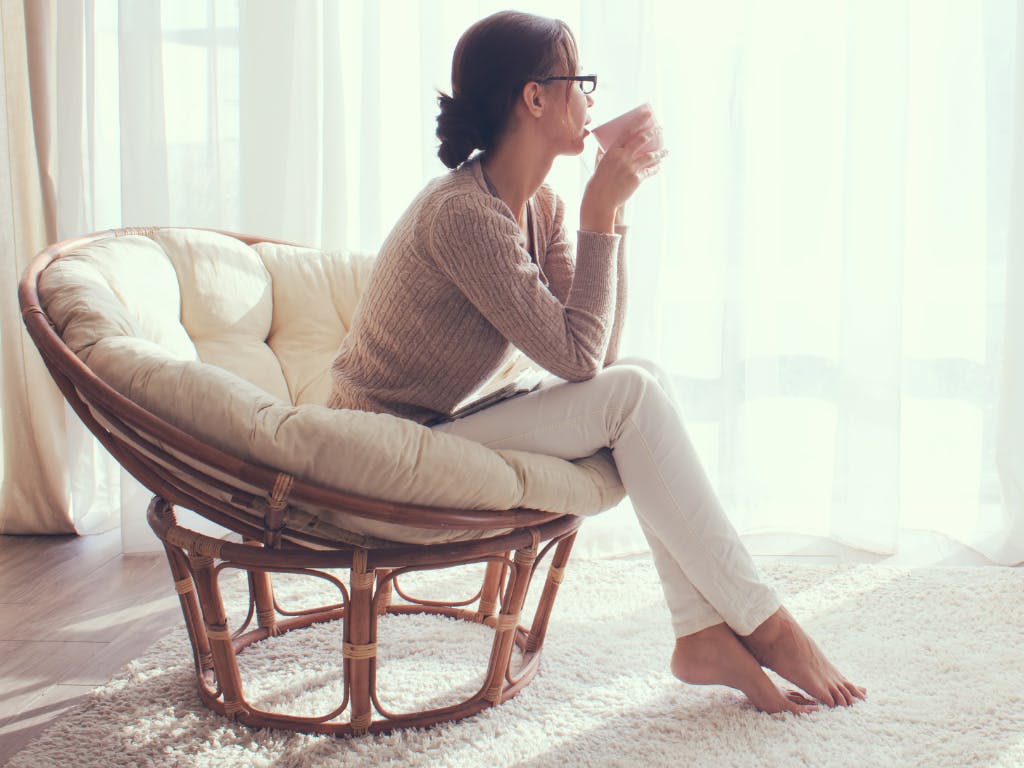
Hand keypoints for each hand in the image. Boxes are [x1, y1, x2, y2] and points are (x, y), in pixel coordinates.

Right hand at [582, 113, 667, 232]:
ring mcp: (631, 167)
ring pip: (650, 156)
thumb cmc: (598, 182)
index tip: (648, 114)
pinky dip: (656, 168)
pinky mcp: (636, 179)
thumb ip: (603, 154)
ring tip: (666, 151)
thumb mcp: (599, 164)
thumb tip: (605, 146)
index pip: (628, 131)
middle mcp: (623, 157)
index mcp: (612, 151)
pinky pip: (650, 171)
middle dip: (653, 132)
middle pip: (642, 140)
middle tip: (660, 128)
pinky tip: (660, 166)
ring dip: (660, 153)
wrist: (600, 199)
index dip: (639, 121)